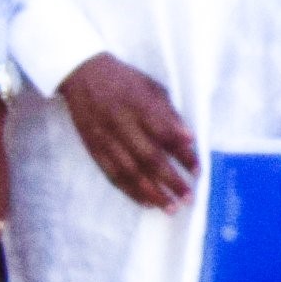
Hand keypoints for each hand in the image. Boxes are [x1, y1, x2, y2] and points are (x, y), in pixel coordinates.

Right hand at [56, 55, 200, 210]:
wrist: (82, 74)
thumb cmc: (125, 81)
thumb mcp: (152, 87)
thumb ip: (169, 113)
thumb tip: (188, 138)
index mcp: (139, 105)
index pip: (165, 134)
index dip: (183, 153)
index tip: (198, 169)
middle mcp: (122, 124)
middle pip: (149, 157)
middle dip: (170, 180)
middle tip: (188, 197)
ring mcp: (105, 138)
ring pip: (130, 171)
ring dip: (152, 192)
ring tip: (170, 207)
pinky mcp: (94, 148)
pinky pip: (112, 174)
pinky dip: (130, 190)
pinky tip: (146, 202)